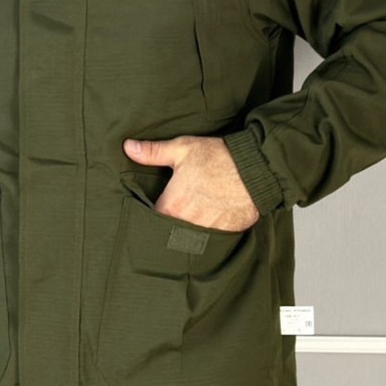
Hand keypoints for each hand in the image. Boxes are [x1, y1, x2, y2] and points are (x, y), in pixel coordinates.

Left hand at [122, 135, 259, 230]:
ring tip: (197, 211)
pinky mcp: (225, 234)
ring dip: (191, 228)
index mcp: (172, 206)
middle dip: (171, 223)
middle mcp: (187, 224)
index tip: (157, 207)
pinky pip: (211, 238)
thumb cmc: (219, 157)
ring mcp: (207, 232)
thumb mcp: (182, 149)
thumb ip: (153, 152)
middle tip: (180, 209)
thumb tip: (128, 147)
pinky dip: (210, 229)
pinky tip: (213, 216)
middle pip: (170, 231)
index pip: (151, 220)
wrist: (257, 168)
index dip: (153, 214)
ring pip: (190, 237)